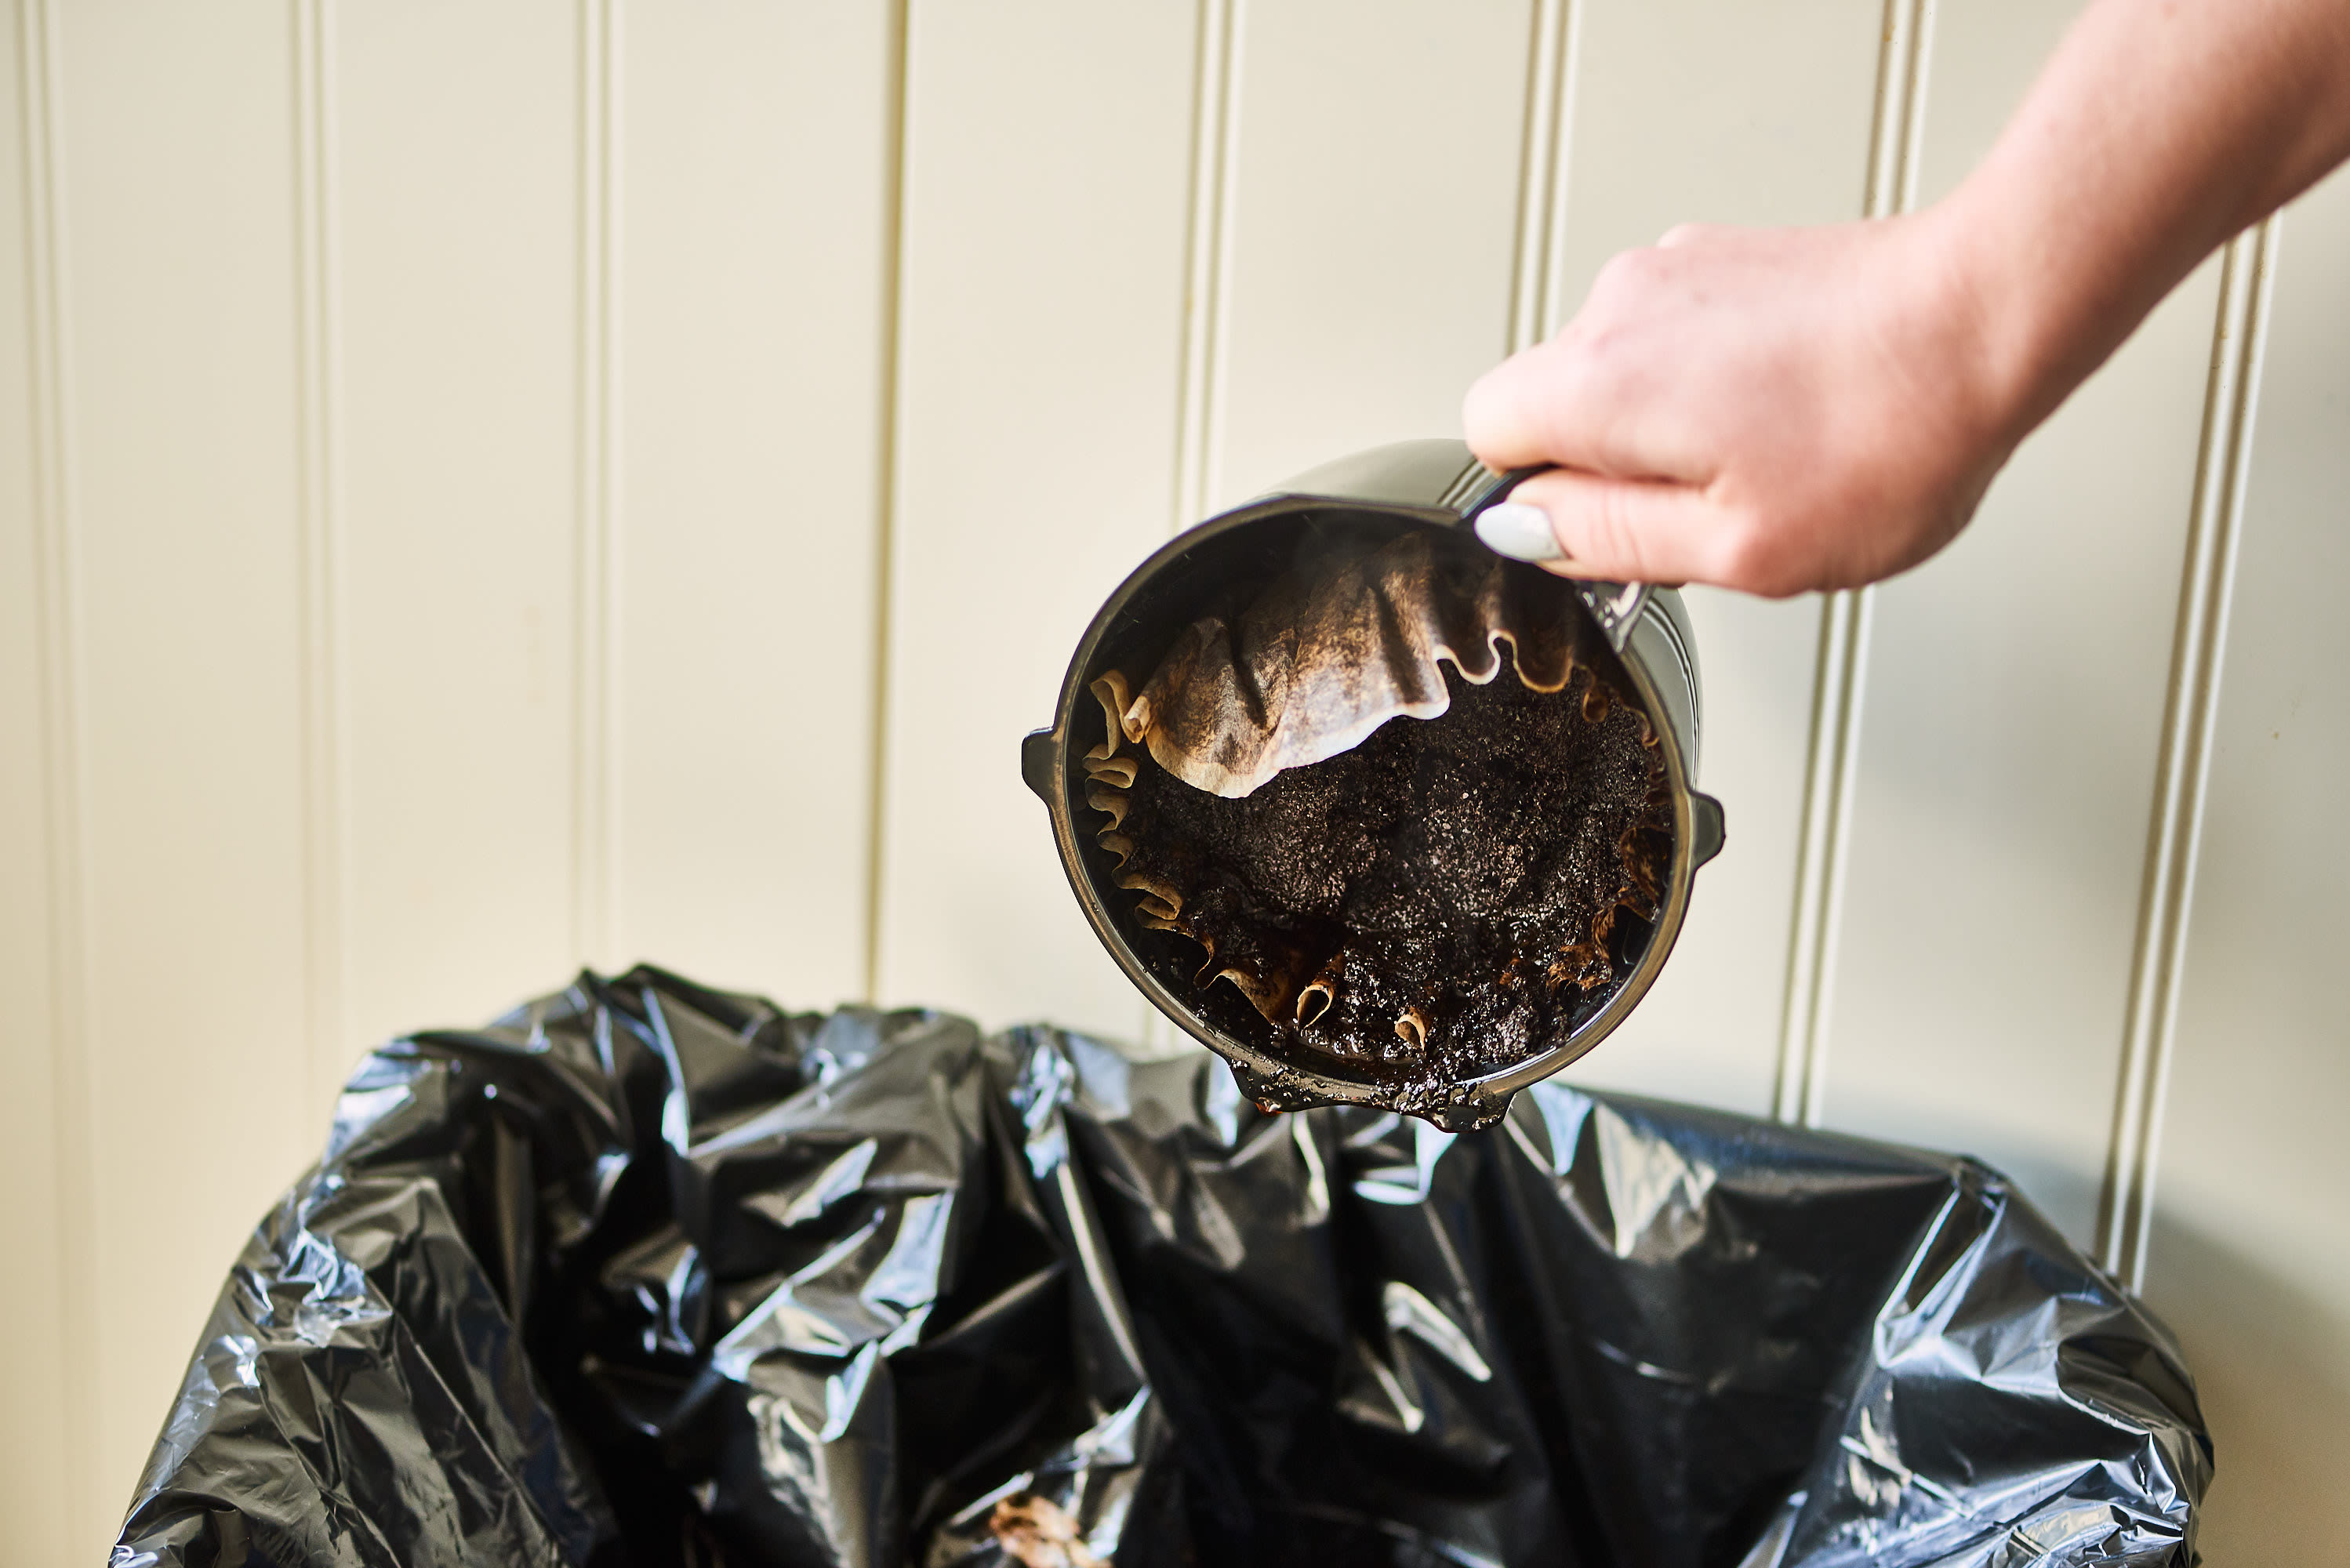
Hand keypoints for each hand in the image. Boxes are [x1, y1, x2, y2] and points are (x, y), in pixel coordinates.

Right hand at [1463, 213, 2019, 596]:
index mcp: (1600, 385)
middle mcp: (1619, 308)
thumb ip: (1606, 543)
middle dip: (1614, 465)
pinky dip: (1720, 381)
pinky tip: (1797, 410)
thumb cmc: (1888, 433)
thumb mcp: (1738, 547)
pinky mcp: (1729, 256)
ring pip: (1623, 374)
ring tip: (1775, 455)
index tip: (1613, 529)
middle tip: (1714, 506)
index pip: (1488, 437)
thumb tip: (1526, 531)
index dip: (1542, 501)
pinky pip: (1683, 338)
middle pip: (1555, 403)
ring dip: (1674, 425)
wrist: (1993, 315)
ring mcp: (1676, 269)